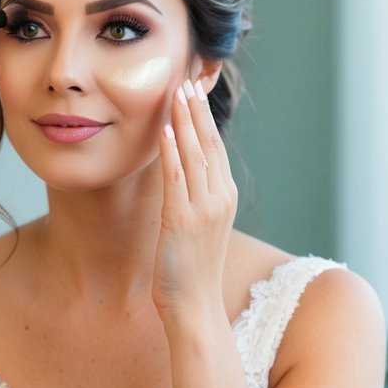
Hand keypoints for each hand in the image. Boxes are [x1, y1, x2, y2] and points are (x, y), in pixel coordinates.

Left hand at [153, 78, 237, 320]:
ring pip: (195, 154)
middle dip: (197, 111)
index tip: (195, 93)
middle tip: (187, 80)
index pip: (216, 148)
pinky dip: (170, 152)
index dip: (205, 119)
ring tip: (176, 94)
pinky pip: (177, 178)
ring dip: (184, 122)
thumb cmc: (192, 272)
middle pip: (209, 144)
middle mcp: (220, 198)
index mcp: (225, 198)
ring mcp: (204, 208)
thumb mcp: (200, 228)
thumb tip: (182, 175)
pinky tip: (162, 131)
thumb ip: (195, 198)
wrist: (195, 308)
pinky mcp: (183, 220)